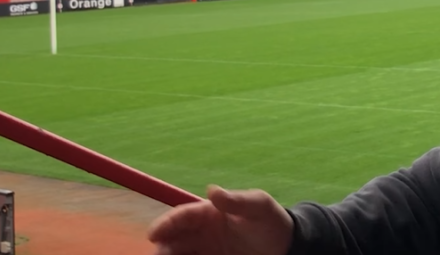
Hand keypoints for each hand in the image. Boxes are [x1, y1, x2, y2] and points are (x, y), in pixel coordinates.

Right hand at [148, 185, 294, 254]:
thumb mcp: (258, 206)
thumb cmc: (271, 220)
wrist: (286, 246)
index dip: (165, 224)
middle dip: (162, 248)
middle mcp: (201, 233)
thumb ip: (236, 200)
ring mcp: (204, 251)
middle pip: (172, 240)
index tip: (153, 234)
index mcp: (208, 212)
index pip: (181, 216)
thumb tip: (211, 190)